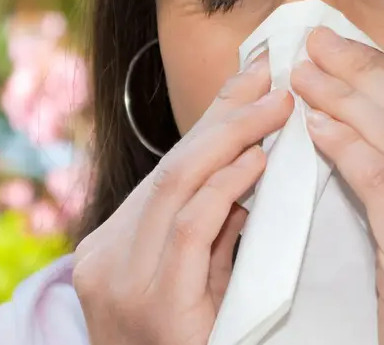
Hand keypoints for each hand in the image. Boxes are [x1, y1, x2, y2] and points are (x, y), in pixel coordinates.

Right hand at [73, 54, 292, 344]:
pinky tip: (257, 161)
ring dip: (232, 139)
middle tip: (271, 75)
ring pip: (176, 186)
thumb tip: (252, 168)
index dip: (212, 119)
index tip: (252, 77)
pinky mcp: (154, 307)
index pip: (169, 170)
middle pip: (171, 167)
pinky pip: (191, 229)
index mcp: (113, 249)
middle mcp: (107, 259)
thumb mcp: (193, 284)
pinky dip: (225, 188)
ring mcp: (124, 282)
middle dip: (224, 115)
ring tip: (276, 107)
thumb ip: (213, 232)